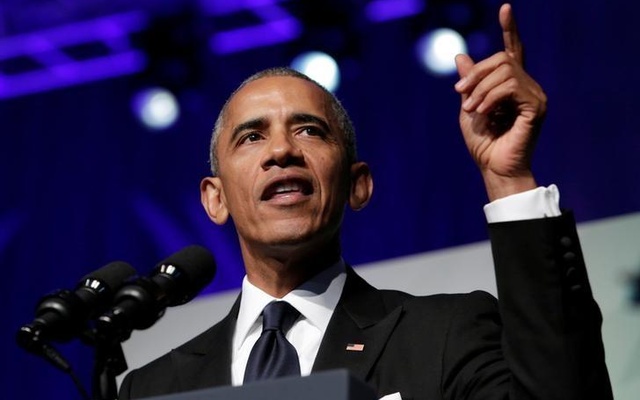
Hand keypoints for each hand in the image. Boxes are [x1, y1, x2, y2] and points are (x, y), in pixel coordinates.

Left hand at [454, 3, 546, 200]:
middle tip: (460, 94)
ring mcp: (535, 95)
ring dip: (481, 89)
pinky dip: (490, 97)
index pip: (512, 51)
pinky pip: (511, 87)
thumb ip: (469, 84)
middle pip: (502, 59)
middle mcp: (527, 86)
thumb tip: (461, 55)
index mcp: (511, 86)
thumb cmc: (483, 144)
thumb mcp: (468, 108)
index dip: (509, 29)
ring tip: (472, 109)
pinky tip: (482, 112)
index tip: (505, 8)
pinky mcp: (537, 106)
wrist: (493, 168)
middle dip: (476, 74)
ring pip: (505, 71)